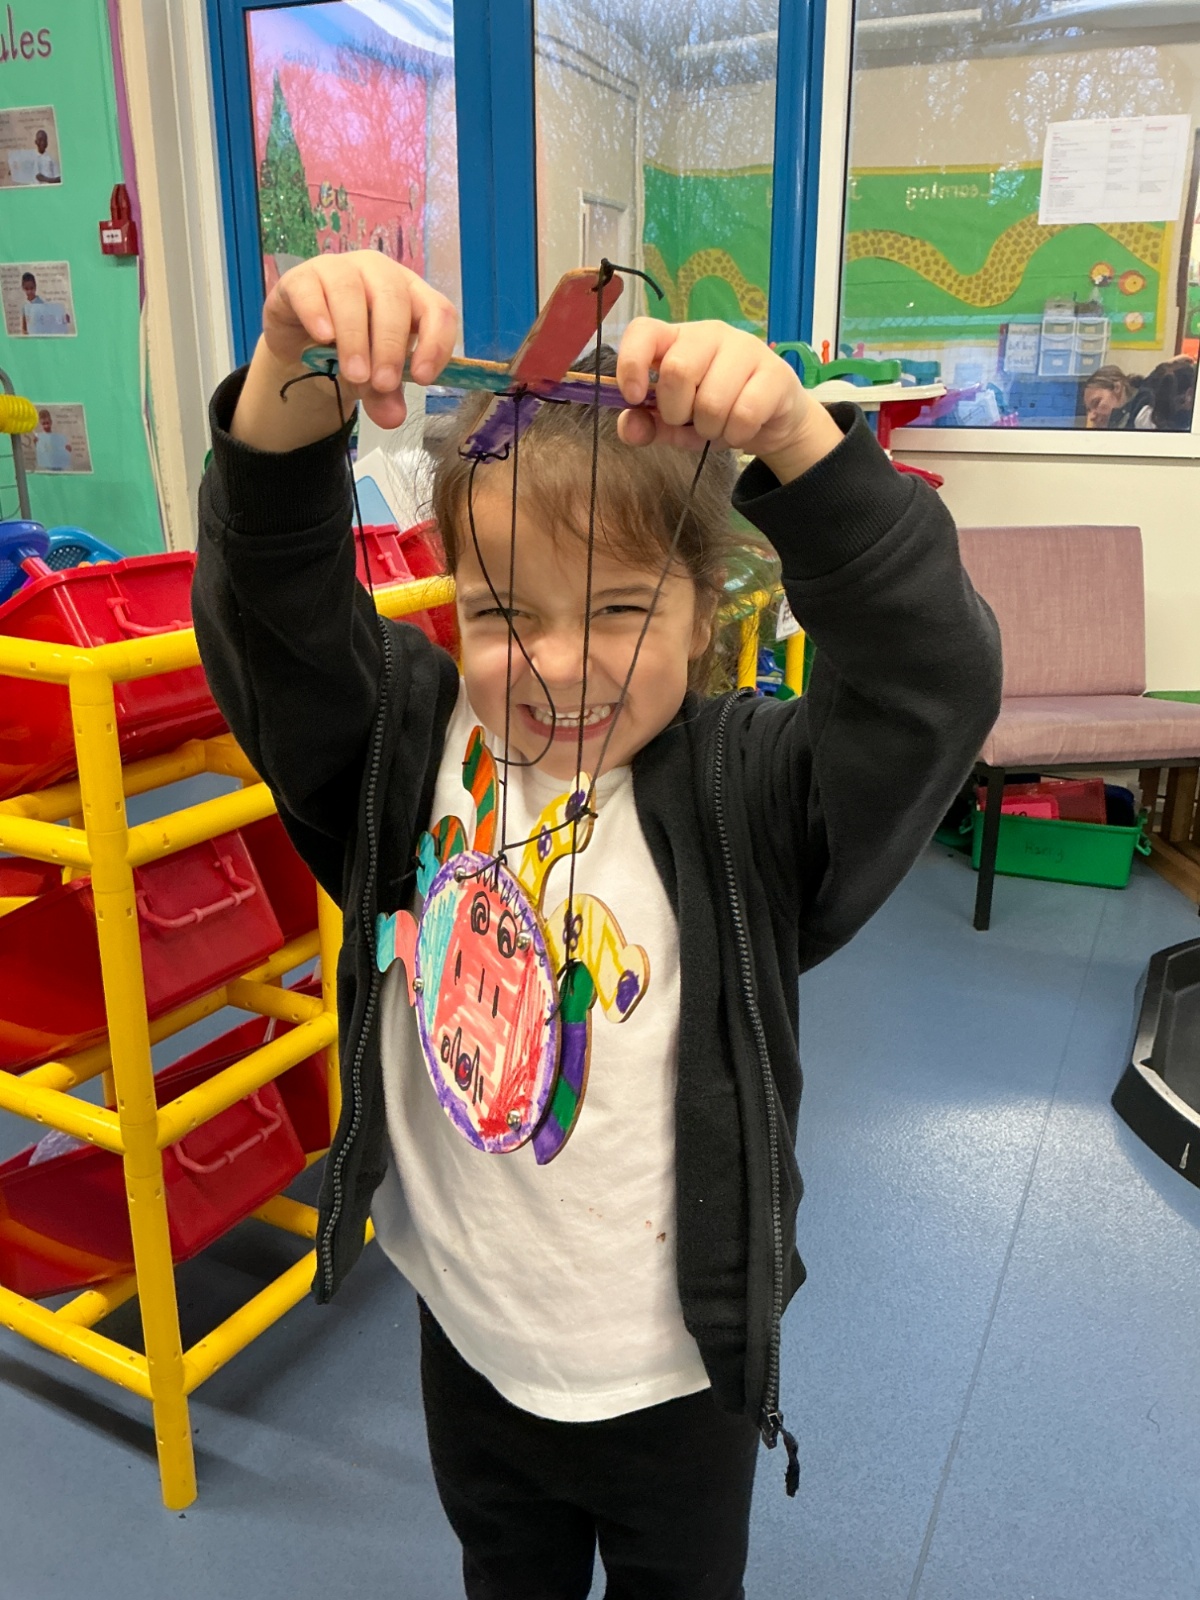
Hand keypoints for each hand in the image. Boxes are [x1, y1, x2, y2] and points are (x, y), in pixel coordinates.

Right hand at [233, 254, 457, 450]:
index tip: (423, 378)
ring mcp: (339, 270)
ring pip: (351, 291)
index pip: (436, 309)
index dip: (435, 342)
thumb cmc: (350, 354)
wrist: (301, 349)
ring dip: (355, 336)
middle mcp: (378, 274)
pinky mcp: (301, 279)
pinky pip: (311, 289)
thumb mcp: (372, 381)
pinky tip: (323, 337)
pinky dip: (317, 313)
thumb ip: (386, 396)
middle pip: (394, 297)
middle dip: (390, 345)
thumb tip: (393, 418)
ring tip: (354, 374)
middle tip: (382, 384)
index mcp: (410, 295)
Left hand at [615, 318, 843, 483]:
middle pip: (678, 370)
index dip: (632, 363)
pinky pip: (744, 414)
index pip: (644, 331)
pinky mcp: (774, 372)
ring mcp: (745, 348)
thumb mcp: (675, 423)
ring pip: (712, 400)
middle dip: (676, 412)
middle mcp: (709, 334)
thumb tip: (629, 427)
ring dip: (709, 429)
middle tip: (689, 421)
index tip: (635, 397)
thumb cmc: (716, 414)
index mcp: (677, 340)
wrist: (772, 421)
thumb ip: (647, 424)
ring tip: (718, 426)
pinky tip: (740, 430)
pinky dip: (736, 435)